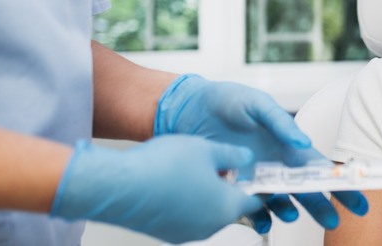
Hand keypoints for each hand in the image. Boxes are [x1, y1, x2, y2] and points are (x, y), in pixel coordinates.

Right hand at [51, 135, 262, 243]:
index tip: (263, 177)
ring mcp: (186, 232)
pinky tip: (175, 182)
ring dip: (208, 194)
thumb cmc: (162, 167)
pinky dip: (188, 202)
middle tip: (225, 166)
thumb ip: (234, 155)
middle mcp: (210, 226)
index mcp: (227, 206)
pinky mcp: (166, 233)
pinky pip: (186, 217)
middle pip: (231, 207)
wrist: (118, 186)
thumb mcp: (208, 149)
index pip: (257, 201)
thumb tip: (246, 158)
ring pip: (208, 212)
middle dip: (231, 187)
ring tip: (196, 169)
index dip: (262, 187)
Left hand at [154, 75, 367, 230]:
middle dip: (322, 207)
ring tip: (290, 215)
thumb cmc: (226, 100)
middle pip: (306, 191)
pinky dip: (258, 218)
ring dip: (288, 212)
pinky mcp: (235, 187)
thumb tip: (303, 141)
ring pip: (282, 203)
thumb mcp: (256, 104)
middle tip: (333, 222)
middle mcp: (276, 164)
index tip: (356, 200)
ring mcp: (257, 178)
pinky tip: (262, 223)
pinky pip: (251, 209)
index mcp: (288, 145)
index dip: (340, 185)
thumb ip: (280, 123)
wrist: (189, 109)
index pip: (320, 168)